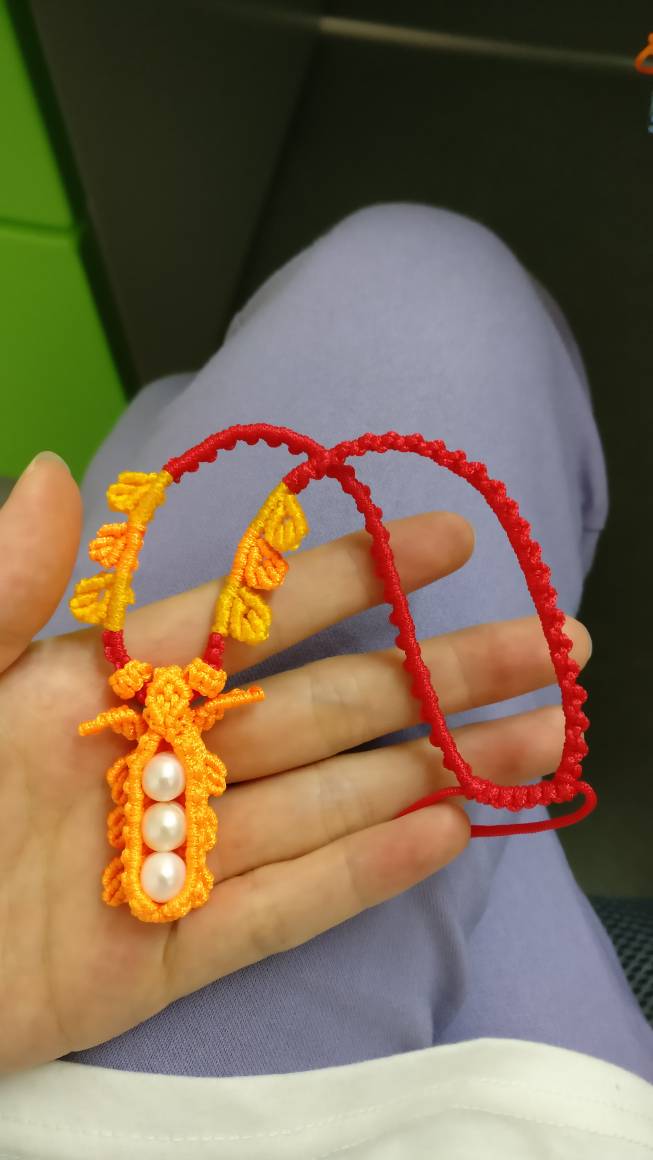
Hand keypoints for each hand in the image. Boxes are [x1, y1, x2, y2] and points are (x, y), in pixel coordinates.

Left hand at [0, 454, 590, 1071]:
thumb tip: (48, 474)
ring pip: (327, 803)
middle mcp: (157, 761)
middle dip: (443, 674)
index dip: (355, 576)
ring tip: (533, 737)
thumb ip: (3, 589)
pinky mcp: (160, 958)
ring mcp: (167, 859)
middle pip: (328, 707)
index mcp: (101, 684)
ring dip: (435, 768)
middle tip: (551, 648)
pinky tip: (444, 832)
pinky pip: (277, 910)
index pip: (255, 615)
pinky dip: (361, 876)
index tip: (449, 542)